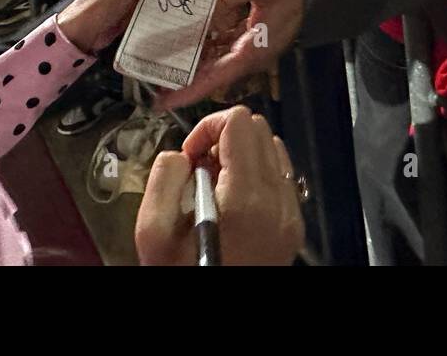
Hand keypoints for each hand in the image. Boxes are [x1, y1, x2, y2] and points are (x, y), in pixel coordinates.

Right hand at [136, 106, 305, 265]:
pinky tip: (233, 200)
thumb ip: (164, 178)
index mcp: (248, 196)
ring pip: (273, 150)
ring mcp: (291, 214)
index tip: (189, 158)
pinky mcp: (294, 226)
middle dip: (223, 140)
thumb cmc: (185, 275)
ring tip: (214, 187)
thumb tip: (183, 154)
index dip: (206, 128)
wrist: (216, 325)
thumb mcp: (153, 234)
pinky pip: (281, 177)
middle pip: (258, 129)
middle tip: (198, 172)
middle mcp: (279, 200)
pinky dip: (257, 174)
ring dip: (240, 155)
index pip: (239, 121)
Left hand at [157, 0, 303, 108]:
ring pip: (212, 63)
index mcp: (251, 51)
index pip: (216, 77)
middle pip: (209, 76)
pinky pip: (219, 49)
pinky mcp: (244, 41)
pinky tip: (184, 40)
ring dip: (190, 66)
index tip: (166, 102)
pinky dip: (202, 47)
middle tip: (153, 92)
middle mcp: (246, 56)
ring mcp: (245, 50)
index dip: (190, 90)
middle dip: (183, 84)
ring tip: (161, 67)